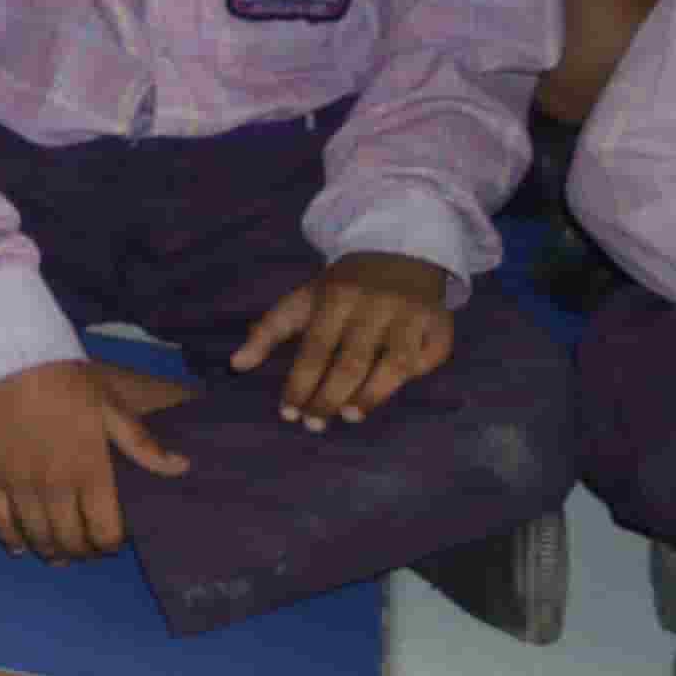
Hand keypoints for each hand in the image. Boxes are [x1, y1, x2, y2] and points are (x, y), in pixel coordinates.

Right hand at [0, 355, 195, 560]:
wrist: (5, 356)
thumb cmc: (64, 381)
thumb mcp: (110, 406)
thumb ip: (141, 443)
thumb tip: (181, 468)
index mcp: (89, 471)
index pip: (105, 531)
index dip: (110, 544)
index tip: (110, 540)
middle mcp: (54, 486)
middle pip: (70, 540)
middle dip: (81, 552)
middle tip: (84, 548)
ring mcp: (17, 485)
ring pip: (36, 536)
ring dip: (50, 550)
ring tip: (57, 551)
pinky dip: (11, 539)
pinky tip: (20, 544)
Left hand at [228, 251, 455, 423]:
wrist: (396, 250)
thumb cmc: (343, 287)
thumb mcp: (304, 299)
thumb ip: (269, 331)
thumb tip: (235, 365)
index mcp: (337, 297)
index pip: (315, 349)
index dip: (300, 384)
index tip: (288, 413)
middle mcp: (375, 306)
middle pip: (352, 361)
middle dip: (330, 397)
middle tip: (314, 425)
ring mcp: (411, 315)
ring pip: (395, 364)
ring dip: (373, 395)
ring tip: (350, 416)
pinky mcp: (440, 323)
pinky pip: (430, 357)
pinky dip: (414, 376)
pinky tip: (391, 390)